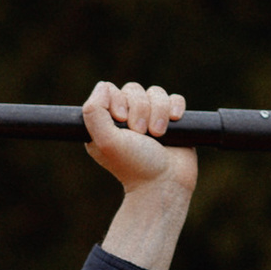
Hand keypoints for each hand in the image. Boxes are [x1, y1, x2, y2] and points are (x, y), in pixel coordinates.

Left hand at [84, 78, 196, 269]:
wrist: (165, 184)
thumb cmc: (133, 166)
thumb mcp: (105, 141)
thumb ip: (94, 112)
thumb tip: (103, 85)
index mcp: (106, 123)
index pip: (110, 91)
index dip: (118, 101)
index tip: (121, 122)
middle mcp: (127, 119)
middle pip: (134, 89)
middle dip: (140, 109)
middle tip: (141, 134)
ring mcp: (150, 118)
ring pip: (156, 93)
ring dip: (158, 112)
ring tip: (157, 135)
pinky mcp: (172, 121)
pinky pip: (175, 99)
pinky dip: (175, 107)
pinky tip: (174, 121)